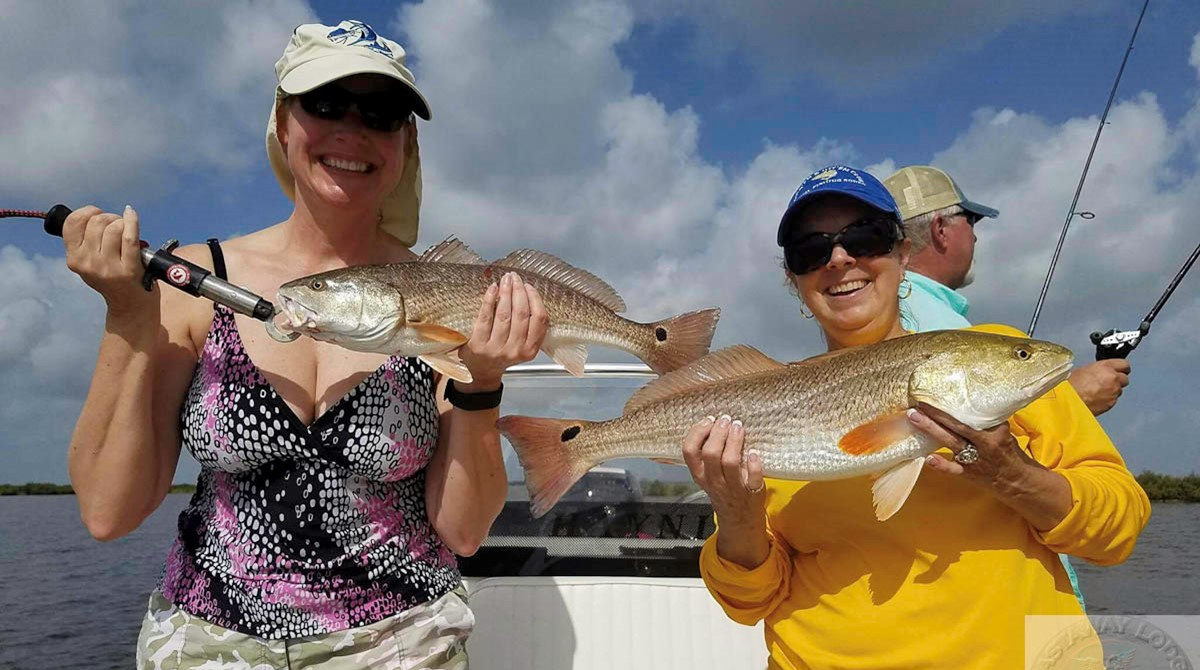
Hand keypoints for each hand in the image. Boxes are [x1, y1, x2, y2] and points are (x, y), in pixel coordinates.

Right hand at [62, 205, 156, 316]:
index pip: (72, 223)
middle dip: (110, 217)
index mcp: (74, 259)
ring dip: (123, 223)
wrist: (130, 306)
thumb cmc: (113, 279)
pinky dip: (132, 221)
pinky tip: (131, 214)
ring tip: (127, 231)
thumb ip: (85, 243)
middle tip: (118, 226)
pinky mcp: (129, 269)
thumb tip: (93, 215)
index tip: (97, 214)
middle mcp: (88, 263)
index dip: (87, 212)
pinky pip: (129, 237)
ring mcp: (108, 267)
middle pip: (97, 222)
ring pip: (113, 227)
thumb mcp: (89, 263)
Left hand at [457, 272, 547, 391]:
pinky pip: (485, 317)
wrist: (480, 372)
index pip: (539, 320)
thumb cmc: (501, 354)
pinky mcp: (478, 345)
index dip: (535, 300)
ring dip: (506, 292)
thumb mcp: (521, 346)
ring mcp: (496, 349)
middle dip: (519, 291)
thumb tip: (526, 293)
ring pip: (505, 314)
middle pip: (522, 314)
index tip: (529, 287)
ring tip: (505, 280)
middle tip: (515, 278)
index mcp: (530, 350)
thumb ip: (528, 327)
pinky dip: (489, 300)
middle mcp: (515, 350)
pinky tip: (492, 288)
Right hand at [682, 415, 764, 523]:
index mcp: (699, 475)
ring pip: (730, 462)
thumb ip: (706, 454)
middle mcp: (713, 481)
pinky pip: (752, 478)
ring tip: (738, 427)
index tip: (708, 420)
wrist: (739, 518)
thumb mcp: (707, 475)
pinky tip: (754, 453)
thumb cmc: (723, 489)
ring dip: (735, 441)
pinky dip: (754, 464)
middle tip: (726, 420)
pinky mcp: (752, 492)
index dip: (697, 433)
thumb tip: (715, 423)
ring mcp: (732, 487)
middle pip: (710, 454)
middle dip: (718, 433)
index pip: (689, 452)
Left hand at [907, 403, 1038, 495]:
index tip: (938, 392)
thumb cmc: (1006, 451)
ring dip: (931, 429)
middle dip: (938, 413)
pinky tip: (928, 458)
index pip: (975, 414)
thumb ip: (987, 419)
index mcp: (995, 432)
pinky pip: (953, 469)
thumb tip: (967, 397)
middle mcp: (985, 444)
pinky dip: (941, 464)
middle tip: (919, 401)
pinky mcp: (968, 473)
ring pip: (952, 442)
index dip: (956, 403)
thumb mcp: (1002, 432)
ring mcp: (975, 459)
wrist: (1017, 480)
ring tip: (914, 416)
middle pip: (959, 425)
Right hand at [1069, 360, 1130, 415]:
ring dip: (1112, 390)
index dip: (1121, 368)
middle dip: (1118, 380)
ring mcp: (1113, 391)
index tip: (1120, 370)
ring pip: (1119, 390)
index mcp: (1104, 366)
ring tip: (1098, 392)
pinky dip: (1108, 399)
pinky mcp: (1112, 403)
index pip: (1124, 364)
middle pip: (1124, 378)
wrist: (1068, 401)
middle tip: (1108, 382)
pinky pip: (1113, 400)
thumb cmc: (1070, 386)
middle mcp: (1112, 378)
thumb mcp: (1082, 370)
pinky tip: (1096, 399)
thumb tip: (1100, 373)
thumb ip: (1097, 370)